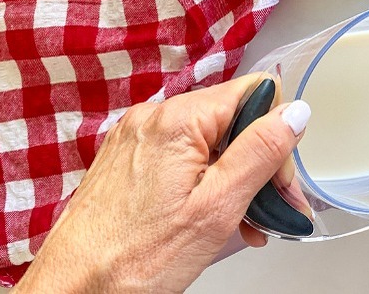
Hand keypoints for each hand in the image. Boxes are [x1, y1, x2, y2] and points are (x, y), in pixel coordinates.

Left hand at [12, 74, 310, 292]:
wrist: (74, 289)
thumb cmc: (135, 259)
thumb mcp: (218, 206)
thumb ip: (260, 152)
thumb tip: (295, 112)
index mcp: (178, 120)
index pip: (255, 94)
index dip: (278, 135)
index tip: (279, 181)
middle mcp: (154, 118)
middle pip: (234, 120)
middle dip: (261, 164)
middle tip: (273, 210)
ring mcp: (138, 138)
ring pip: (211, 142)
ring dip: (237, 179)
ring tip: (247, 224)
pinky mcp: (130, 159)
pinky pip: (184, 157)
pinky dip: (207, 183)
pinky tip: (216, 218)